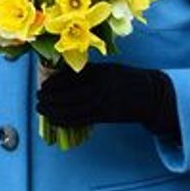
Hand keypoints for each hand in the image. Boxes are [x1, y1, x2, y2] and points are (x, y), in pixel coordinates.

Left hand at [36, 62, 179, 134]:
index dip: (54, 83)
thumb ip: (87, 73)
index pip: (71, 78)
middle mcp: (101, 88)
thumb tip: (61, 78)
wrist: (151, 94)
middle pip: (69, 96)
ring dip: (54, 111)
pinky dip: (65, 121)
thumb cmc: (126, 79)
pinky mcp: (106, 116)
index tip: (43, 85)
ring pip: (73, 110)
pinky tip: (55, 120)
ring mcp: (104, 103)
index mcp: (100, 72)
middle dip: (50, 99)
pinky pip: (81, 120)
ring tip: (42, 110)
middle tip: (38, 99)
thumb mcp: (108, 69)